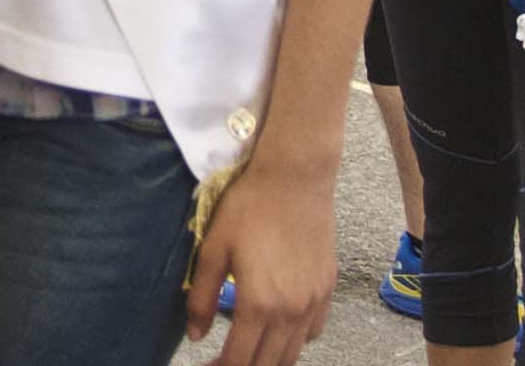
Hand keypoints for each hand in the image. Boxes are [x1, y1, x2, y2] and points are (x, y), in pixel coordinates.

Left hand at [188, 156, 338, 365]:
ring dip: (268, 359)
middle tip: (221, 361)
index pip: (239, 360)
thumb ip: (202, 297)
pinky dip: (294, 341)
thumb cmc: (249, 207)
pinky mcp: (327, 289)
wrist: (295, 177)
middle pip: (268, 364)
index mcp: (259, 303)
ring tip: (247, 349)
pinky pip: (313, 332)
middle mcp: (291, 311)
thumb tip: (196, 336)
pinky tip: (277, 328)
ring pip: (293, 353)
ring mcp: (314, 302)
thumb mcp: (214, 248)